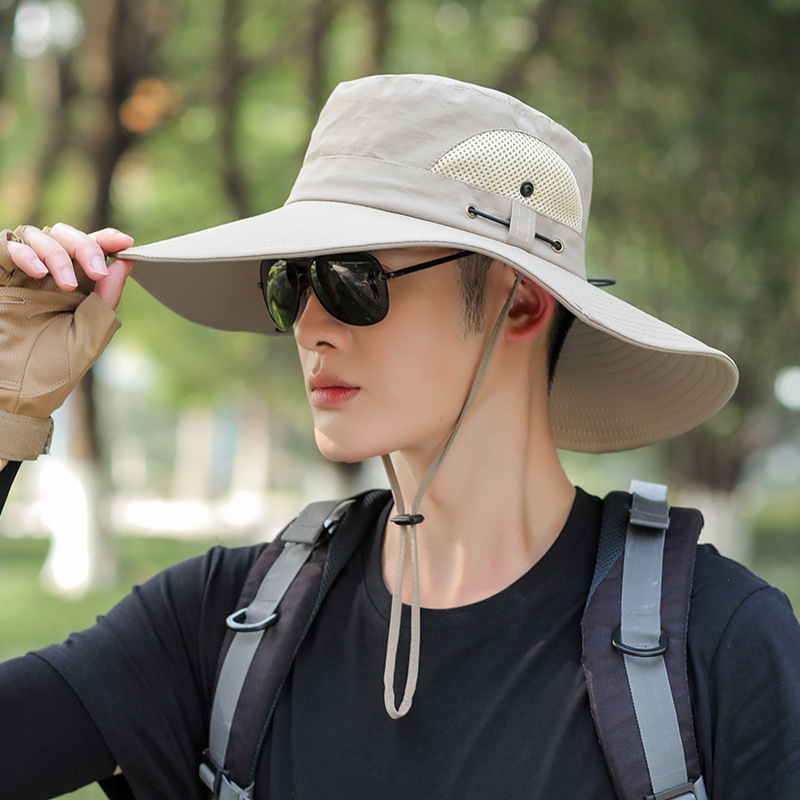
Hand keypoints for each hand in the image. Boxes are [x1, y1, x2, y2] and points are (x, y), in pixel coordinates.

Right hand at [0, 223, 133, 461]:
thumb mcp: (89, 338)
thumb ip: (106, 302)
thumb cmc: (53, 372)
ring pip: (38, 235)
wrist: (14, 395)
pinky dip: (23, 251)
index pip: (92, 252)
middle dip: (84, 245)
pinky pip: (6, 245)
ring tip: (67, 285)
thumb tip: (125, 264)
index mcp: (79, 291)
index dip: (107, 240)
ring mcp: (22, 277)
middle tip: (96, 270)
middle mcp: (51, 279)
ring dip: (57, 252)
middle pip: (66, 236)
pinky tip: (37, 272)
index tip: (125, 241)